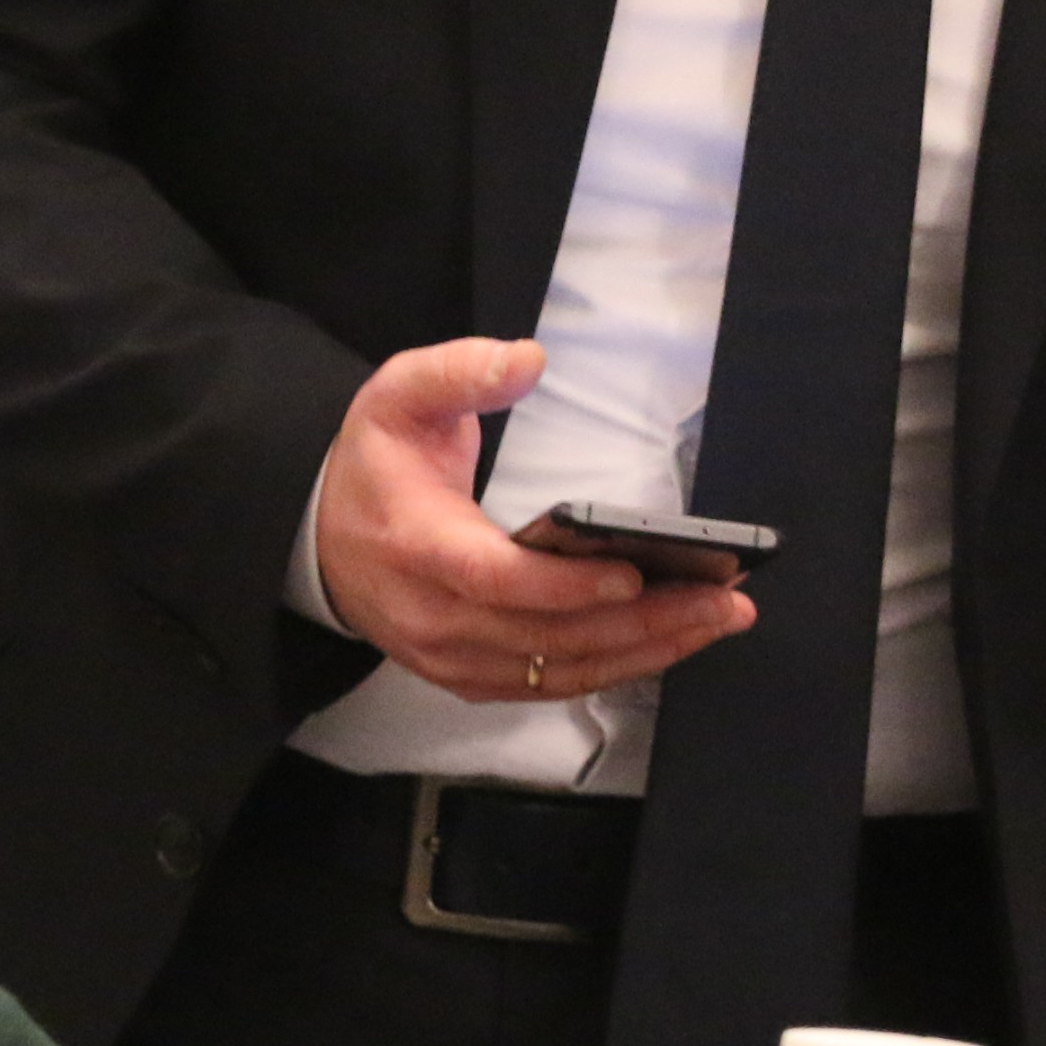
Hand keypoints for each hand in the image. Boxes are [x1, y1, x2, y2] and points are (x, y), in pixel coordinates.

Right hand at [314, 343, 751, 704]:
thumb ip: (459, 371)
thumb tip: (528, 360)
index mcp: (416, 545)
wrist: (321, 541)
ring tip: (717, 620)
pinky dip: (614, 670)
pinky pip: (549, 686)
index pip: (494, 579)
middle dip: (642, 622)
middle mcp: (432, 616)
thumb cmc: (376, 465)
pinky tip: (668, 644)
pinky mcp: (470, 678)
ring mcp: (450, 657)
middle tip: (723, 600)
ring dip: (644, 652)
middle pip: (547, 636)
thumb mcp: (398, 396)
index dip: (565, 586)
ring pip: (558, 671)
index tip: (632, 571)